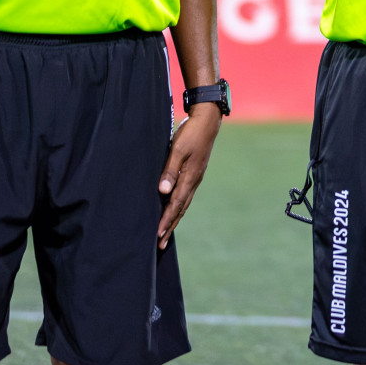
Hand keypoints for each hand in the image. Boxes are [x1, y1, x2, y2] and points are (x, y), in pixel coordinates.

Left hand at [157, 106, 220, 248]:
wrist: (208, 120)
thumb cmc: (191, 133)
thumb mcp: (178, 149)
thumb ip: (170, 170)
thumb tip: (163, 192)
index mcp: (190, 177)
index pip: (176, 204)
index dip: (166, 220)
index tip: (157, 234)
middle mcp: (194, 181)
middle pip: (181, 209)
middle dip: (170, 226)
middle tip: (160, 244)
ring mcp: (195, 177)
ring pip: (184, 204)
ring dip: (174, 219)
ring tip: (166, 233)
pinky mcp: (194, 173)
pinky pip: (185, 195)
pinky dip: (178, 207)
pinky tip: (173, 209)